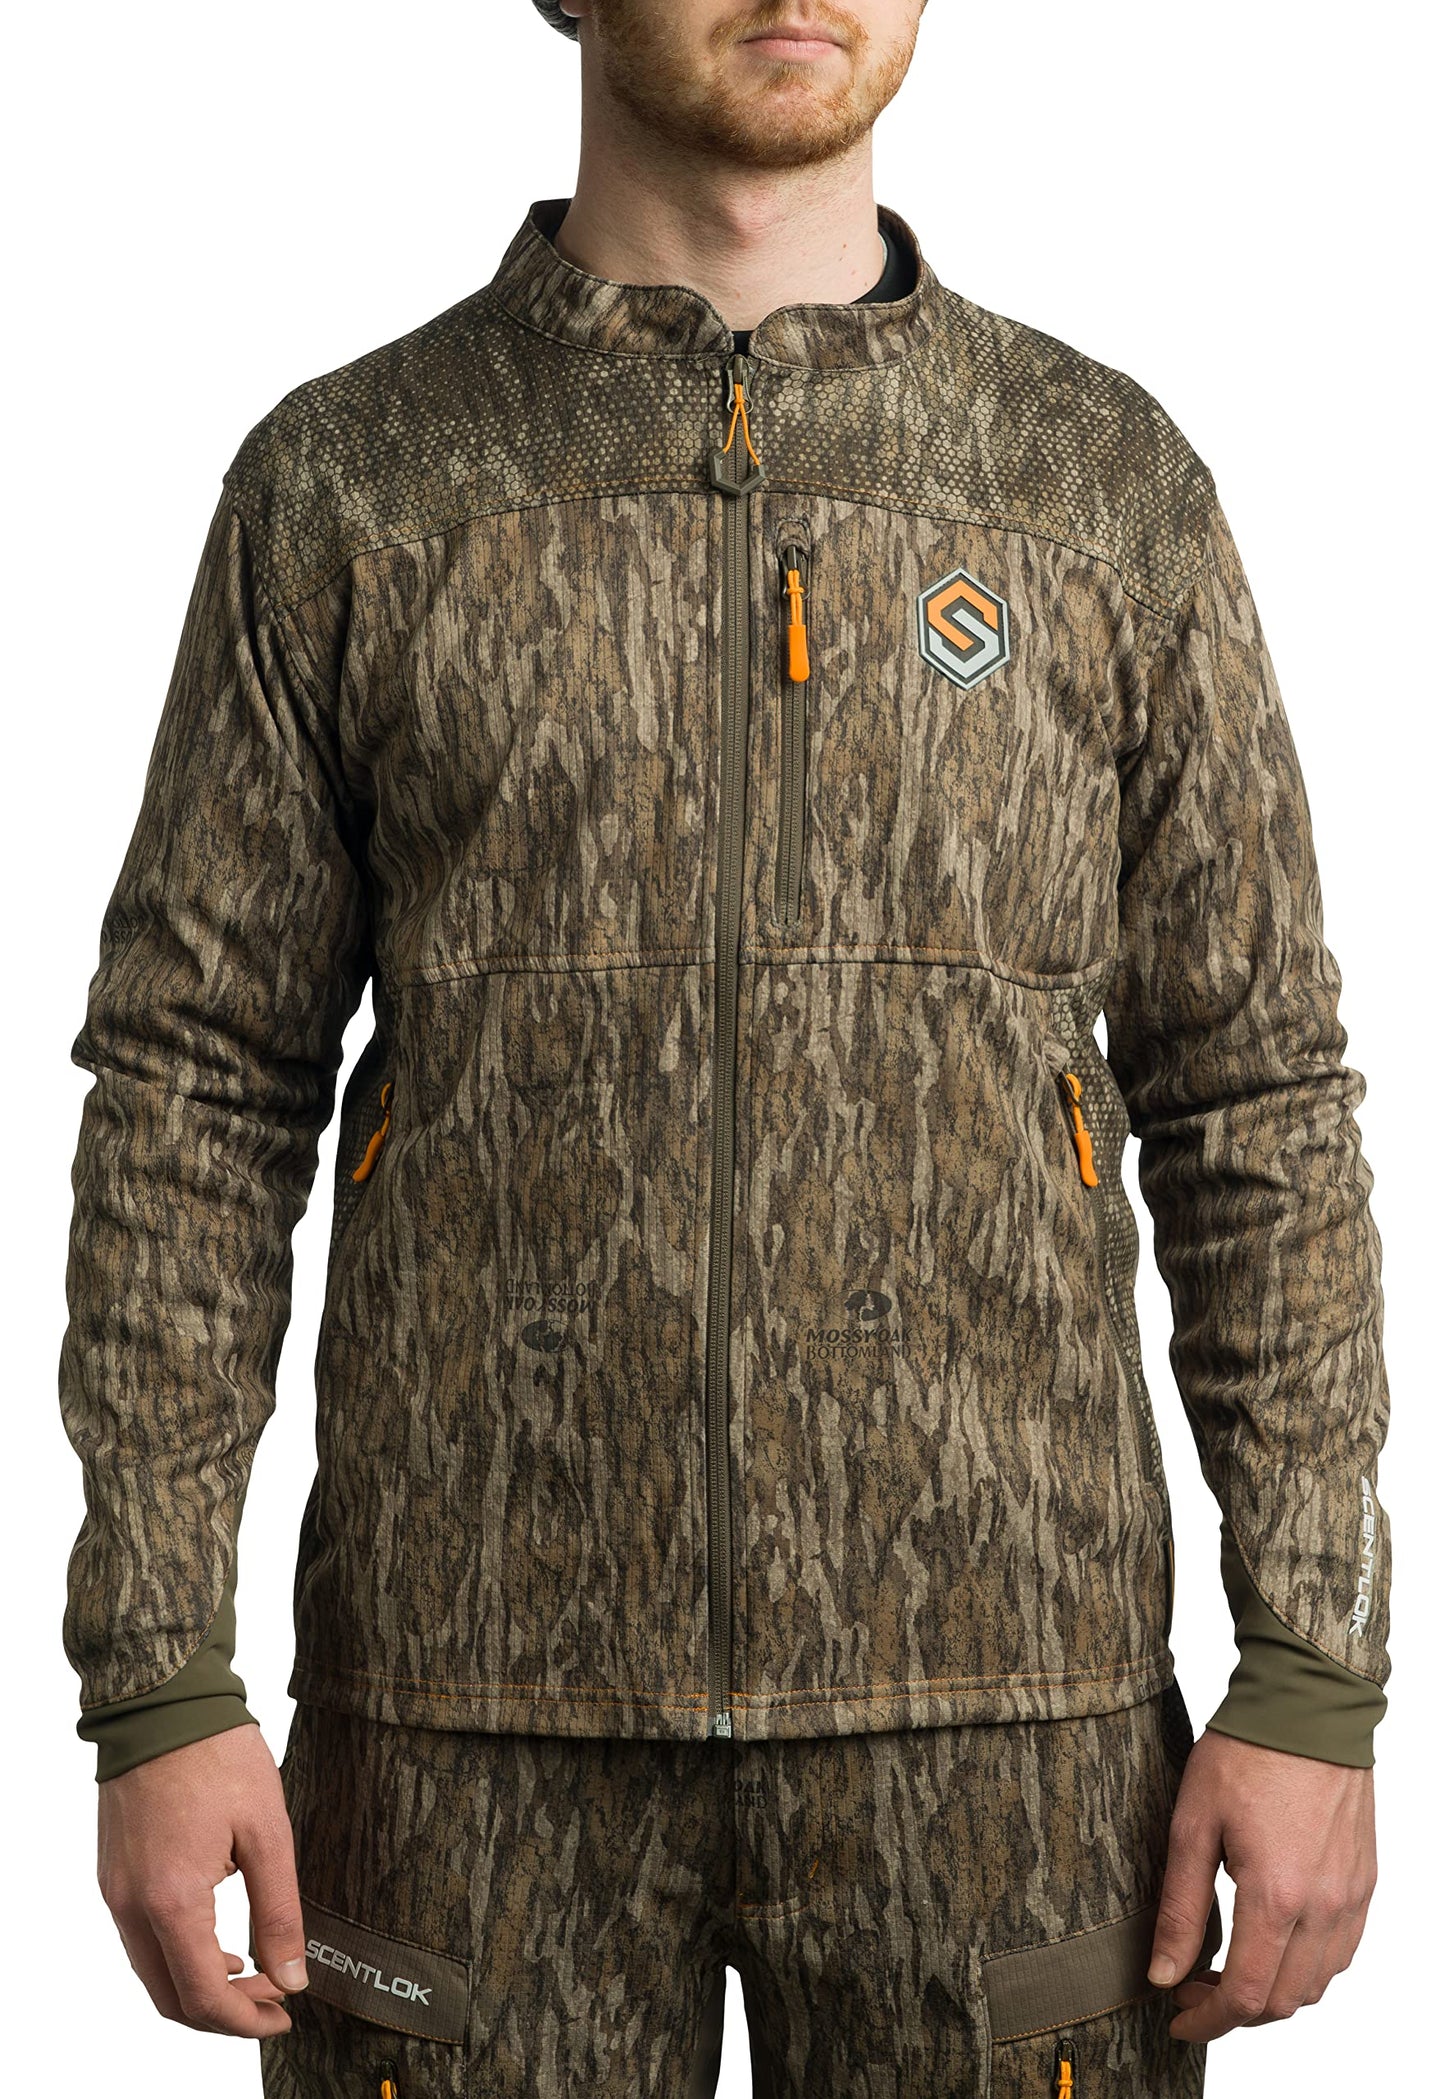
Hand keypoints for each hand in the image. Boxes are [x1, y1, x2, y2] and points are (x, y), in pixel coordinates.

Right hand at [97, 1722, 306, 2036]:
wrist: (163, 1703)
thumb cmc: (218, 1757)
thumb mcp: (268, 1832)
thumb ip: (280, 1910)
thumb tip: (292, 1976)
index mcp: (171, 1900)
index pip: (202, 1996)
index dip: (245, 2020)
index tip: (284, 2013)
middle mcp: (132, 1906)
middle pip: (170, 1998)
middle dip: (224, 2014)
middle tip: (273, 2000)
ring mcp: (116, 1891)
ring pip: (152, 1972)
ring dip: (199, 1987)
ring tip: (253, 1974)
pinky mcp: (113, 1874)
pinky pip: (141, 1940)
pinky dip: (178, 1957)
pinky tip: (217, 1942)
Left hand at [1148, 1727, 1375, 2041]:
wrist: (1307, 1707)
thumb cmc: (1245, 1754)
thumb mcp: (1192, 1824)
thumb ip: (1180, 1907)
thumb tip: (1164, 1974)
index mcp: (1275, 1895)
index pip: (1244, 1995)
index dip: (1207, 2020)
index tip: (1177, 2017)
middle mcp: (1322, 1906)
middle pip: (1281, 2001)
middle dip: (1232, 2010)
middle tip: (1190, 1985)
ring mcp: (1350, 1897)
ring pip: (1315, 1985)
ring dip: (1270, 1992)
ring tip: (1227, 1965)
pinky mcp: (1364, 1882)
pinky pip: (1341, 1952)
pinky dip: (1306, 1967)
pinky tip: (1272, 1942)